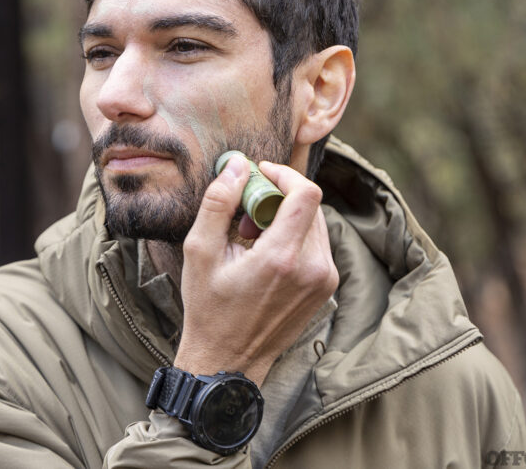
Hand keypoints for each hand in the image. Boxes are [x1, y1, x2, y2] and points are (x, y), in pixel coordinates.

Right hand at [173, 154, 338, 386]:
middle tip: (245, 212)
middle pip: (310, 205)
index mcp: (283, 258)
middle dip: (277, 197)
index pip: (306, 193)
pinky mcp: (326, 286)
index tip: (260, 174)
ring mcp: (324, 280)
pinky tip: (266, 252)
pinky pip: (317, 243)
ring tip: (252, 236)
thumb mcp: (199, 251)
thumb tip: (238, 166)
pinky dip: (294, 235)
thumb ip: (219, 203)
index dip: (284, 174)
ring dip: (285, 216)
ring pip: (314, 222)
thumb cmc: (209, 307)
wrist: (228, 359)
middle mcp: (313, 268)